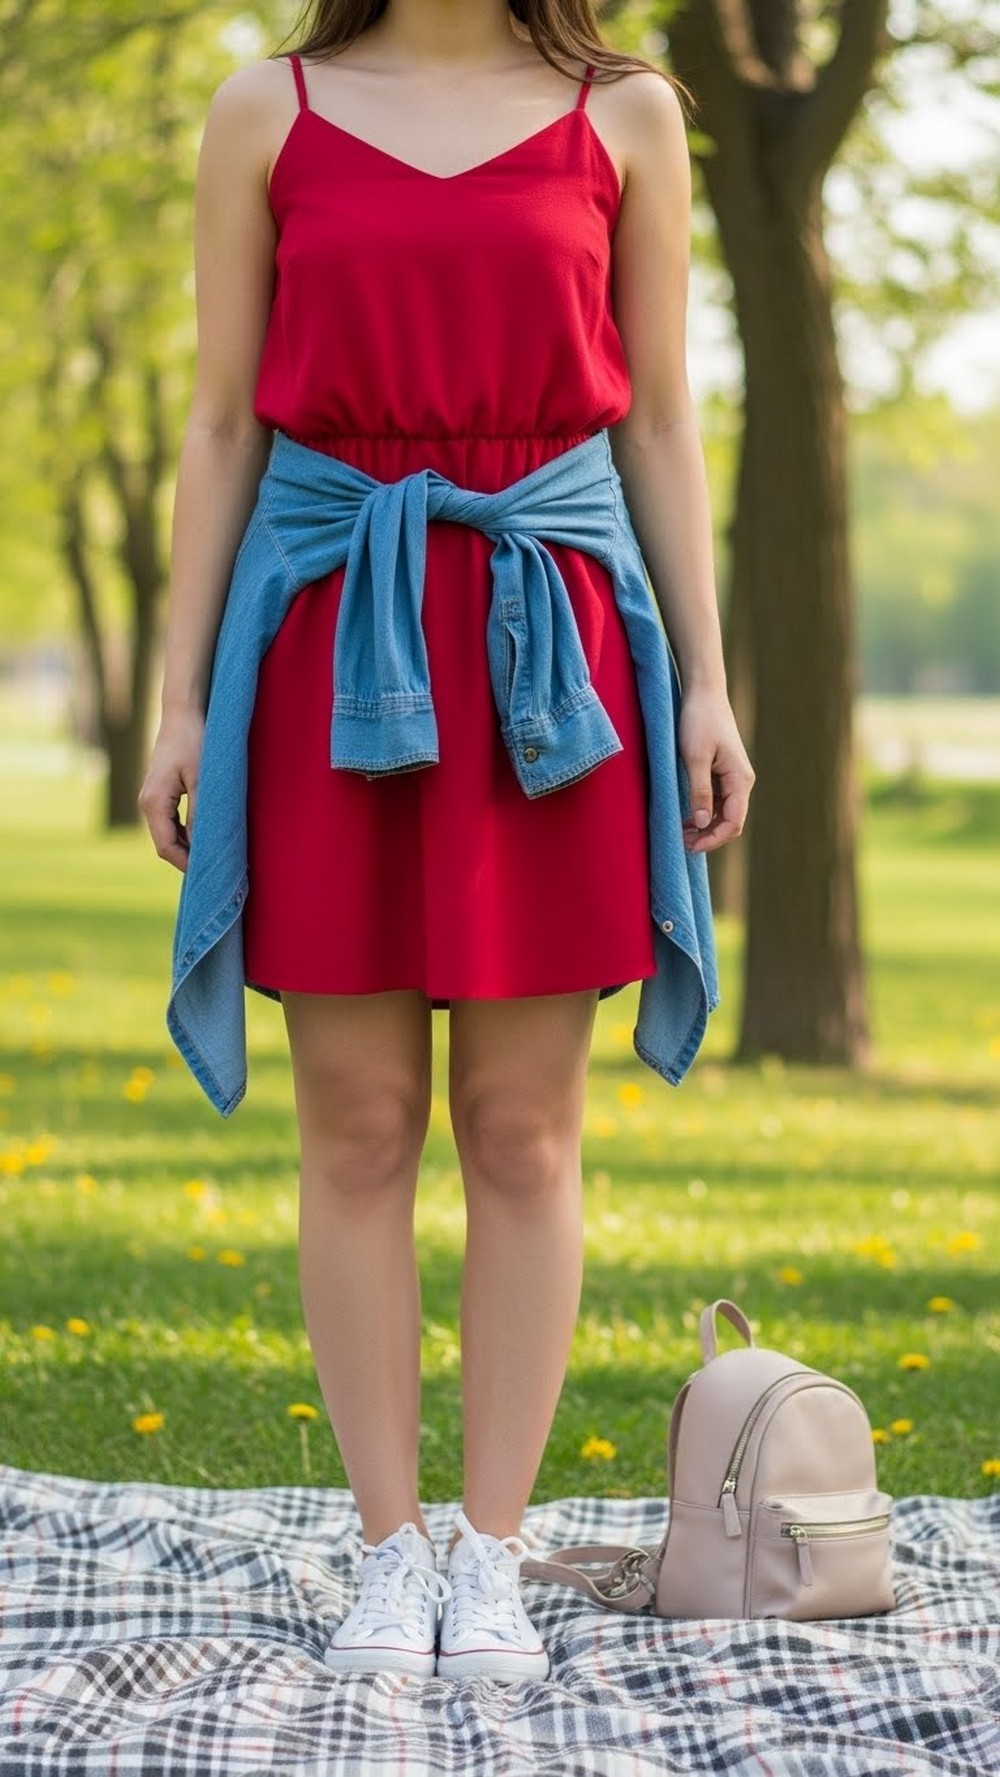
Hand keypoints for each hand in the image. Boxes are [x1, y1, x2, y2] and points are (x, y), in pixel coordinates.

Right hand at [138, 705, 204, 872]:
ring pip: (167, 835)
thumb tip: (202, 845)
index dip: (186, 864)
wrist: (182, 714)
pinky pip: (170, 822)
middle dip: (188, 858)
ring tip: (213, 855)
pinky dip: (185, 833)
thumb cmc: (194, 741)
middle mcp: (147, 803)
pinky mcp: (160, 793)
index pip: (166, 847)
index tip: (210, 872)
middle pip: (165, 844)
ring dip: (187, 847)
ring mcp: (151, 798)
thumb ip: (199, 813)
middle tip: (216, 868)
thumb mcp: (202, 779)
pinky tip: (204, 837)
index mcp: (153, 803)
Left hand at [677, 684, 754, 853]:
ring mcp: (732, 778)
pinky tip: (688, 818)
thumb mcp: (695, 758)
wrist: (704, 693)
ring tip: (682, 833)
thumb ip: (700, 791)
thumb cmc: (699, 721)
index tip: (691, 847)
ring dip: (706, 827)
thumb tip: (704, 823)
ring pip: (724, 813)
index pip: (733, 821)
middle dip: (710, 836)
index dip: (714, 839)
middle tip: (683, 843)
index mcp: (740, 779)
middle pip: (731, 821)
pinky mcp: (723, 773)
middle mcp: (741, 781)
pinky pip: (718, 801)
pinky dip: (704, 813)